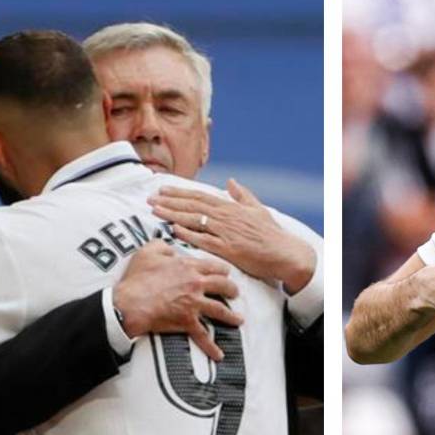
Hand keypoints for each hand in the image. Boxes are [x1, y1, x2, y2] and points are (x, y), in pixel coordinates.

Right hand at [112, 240, 242, 361]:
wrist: (129, 303)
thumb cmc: (137, 277)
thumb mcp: (148, 252)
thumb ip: (163, 245)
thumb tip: (171, 245)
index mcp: (189, 267)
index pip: (214, 266)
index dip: (222, 269)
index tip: (225, 273)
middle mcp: (196, 284)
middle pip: (224, 286)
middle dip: (232, 289)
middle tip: (235, 293)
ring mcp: (194, 304)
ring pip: (220, 310)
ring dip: (231, 316)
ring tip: (239, 320)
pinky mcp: (188, 321)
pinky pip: (203, 336)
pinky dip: (211, 347)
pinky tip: (219, 355)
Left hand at [150, 180, 315, 292]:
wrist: (285, 253)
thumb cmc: (272, 233)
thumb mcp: (258, 209)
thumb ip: (242, 195)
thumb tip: (230, 181)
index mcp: (231, 207)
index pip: (200, 196)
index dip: (179, 192)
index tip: (162, 190)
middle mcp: (226, 217)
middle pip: (192, 206)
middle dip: (169, 201)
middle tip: (150, 199)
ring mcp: (226, 233)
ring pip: (194, 220)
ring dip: (172, 214)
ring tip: (155, 210)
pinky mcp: (228, 249)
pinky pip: (203, 240)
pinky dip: (187, 234)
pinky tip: (173, 230)